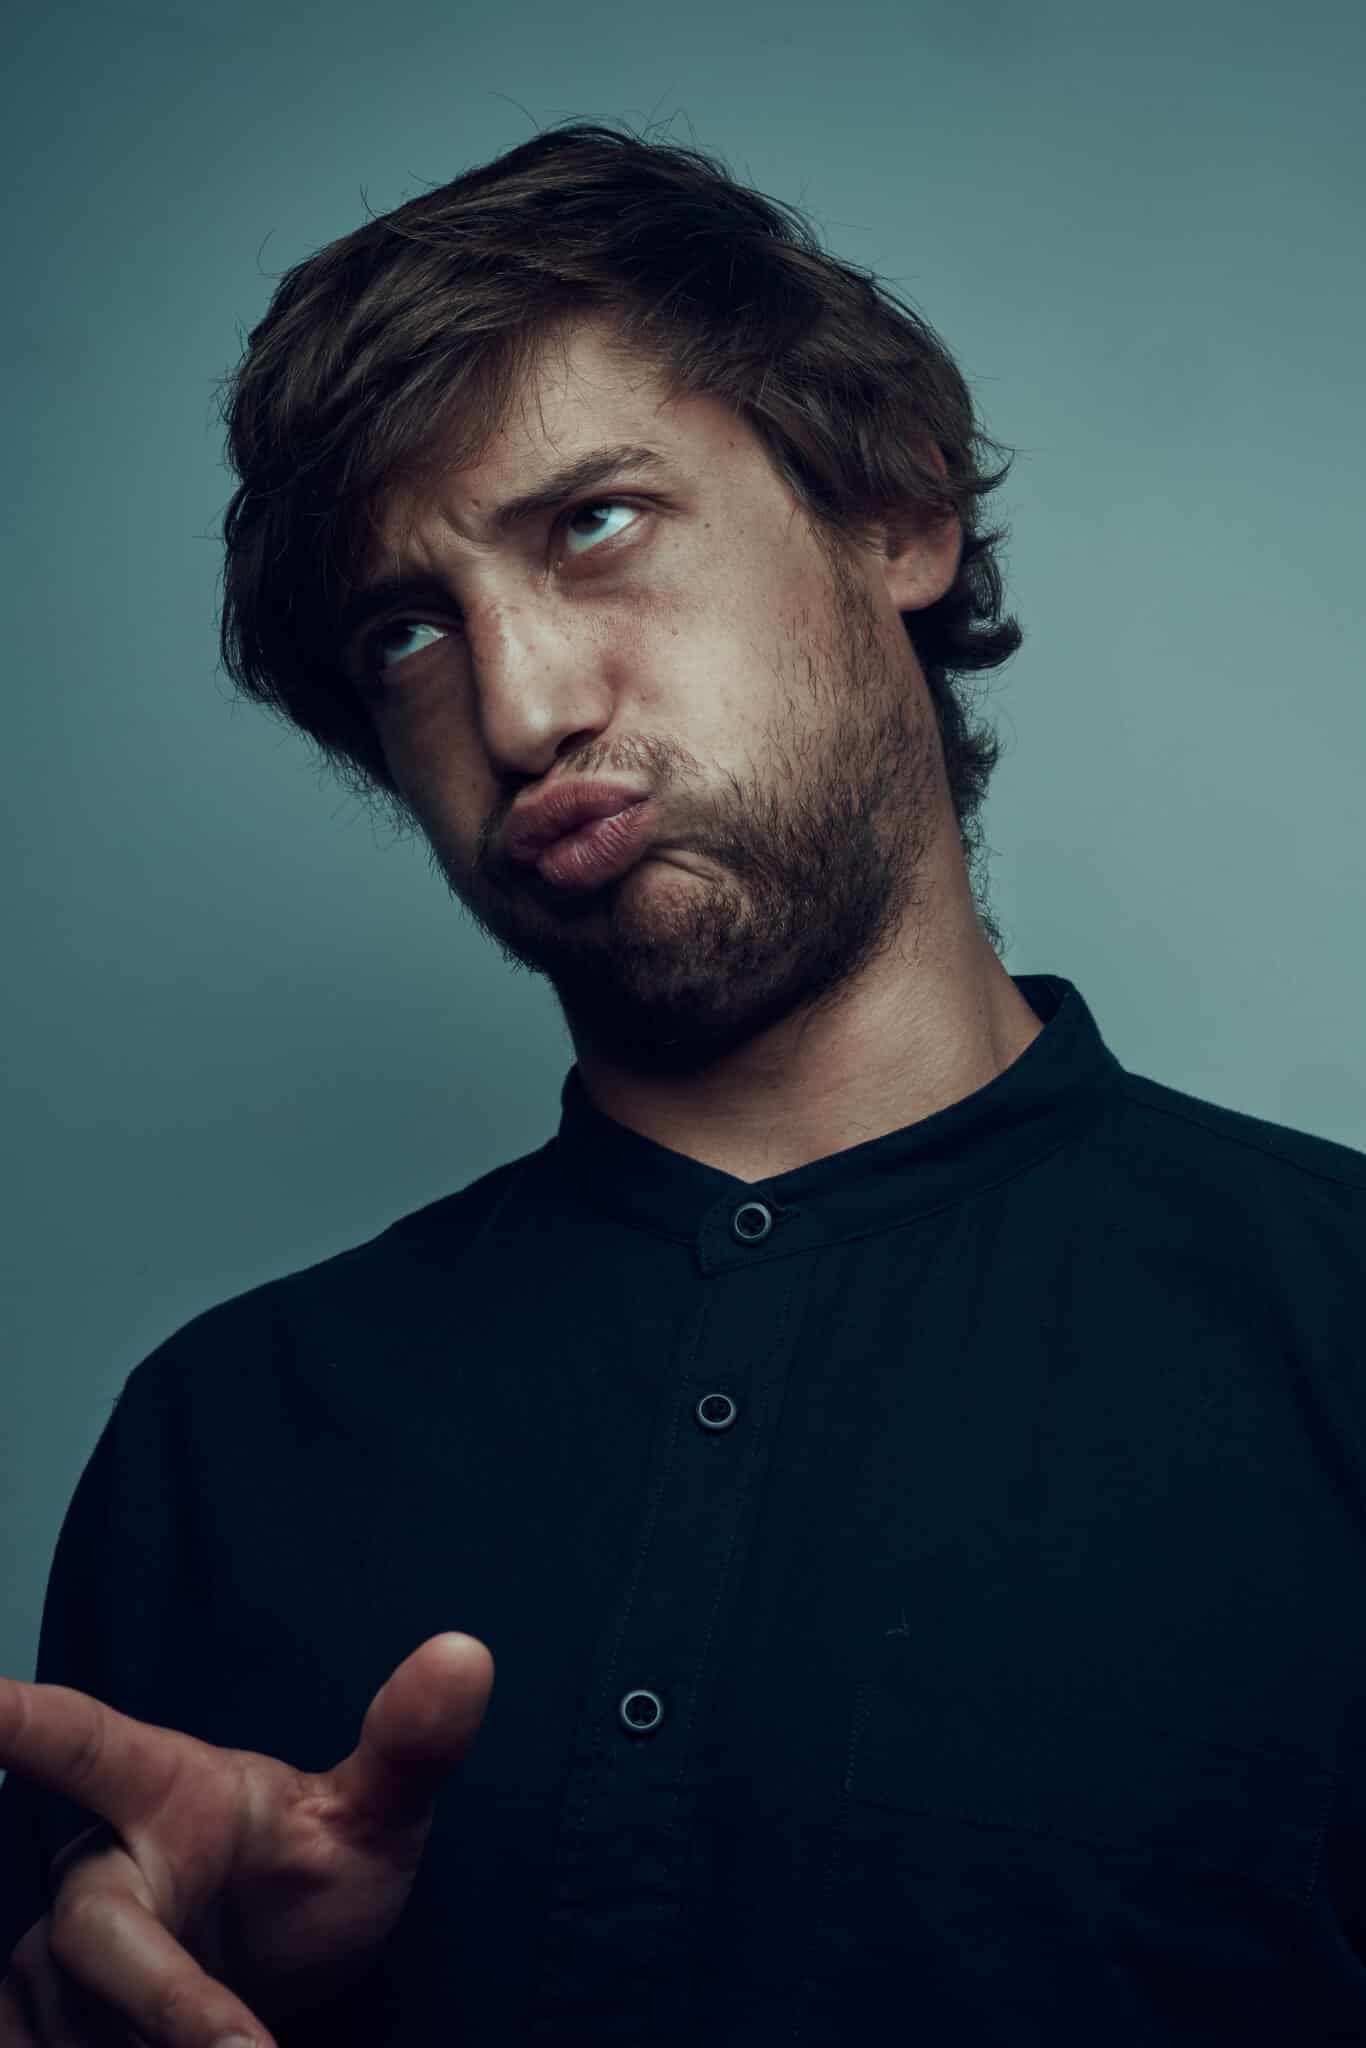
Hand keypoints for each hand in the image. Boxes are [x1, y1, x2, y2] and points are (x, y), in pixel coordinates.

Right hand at [0, 1631, 493, 2045]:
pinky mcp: (37, 2033)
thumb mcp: (373, 1817)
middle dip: (159, 1997)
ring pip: (76, 2025)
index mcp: (160, 1790)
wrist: (283, 1969)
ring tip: (260, 2042)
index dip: (14, 1716)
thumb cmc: (313, 1871)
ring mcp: (53, 1962)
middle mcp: (94, 1868)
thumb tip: (468, 1650)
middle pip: (91, 1928)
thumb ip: (410, 1747)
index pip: (76, 1738)